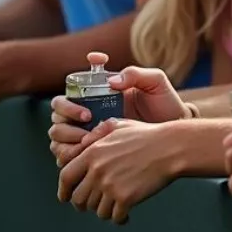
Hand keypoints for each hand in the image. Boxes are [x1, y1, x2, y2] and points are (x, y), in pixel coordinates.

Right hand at [47, 65, 187, 165]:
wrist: (174, 128)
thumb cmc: (164, 102)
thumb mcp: (154, 82)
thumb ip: (135, 73)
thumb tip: (111, 81)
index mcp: (97, 95)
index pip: (67, 94)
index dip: (68, 100)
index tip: (87, 111)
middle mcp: (88, 114)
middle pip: (57, 118)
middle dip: (66, 121)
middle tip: (88, 123)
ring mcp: (88, 135)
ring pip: (58, 139)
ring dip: (67, 140)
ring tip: (89, 142)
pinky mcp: (92, 155)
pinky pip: (68, 158)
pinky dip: (72, 157)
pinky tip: (91, 155)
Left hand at [57, 119, 177, 222]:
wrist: (170, 148)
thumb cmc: (147, 135)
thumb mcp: (119, 125)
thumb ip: (98, 133)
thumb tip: (84, 142)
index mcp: (93, 153)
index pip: (66, 177)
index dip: (63, 191)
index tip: (66, 198)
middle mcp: (97, 170)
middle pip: (79, 199)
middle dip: (86, 204)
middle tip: (97, 203)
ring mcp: (110, 186)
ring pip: (97, 210)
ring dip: (105, 210)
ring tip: (116, 205)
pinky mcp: (125, 198)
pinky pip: (114, 217)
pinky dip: (119, 218)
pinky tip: (126, 215)